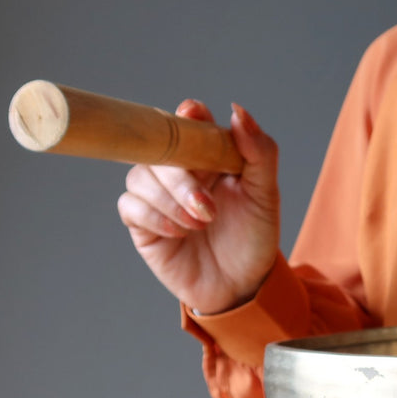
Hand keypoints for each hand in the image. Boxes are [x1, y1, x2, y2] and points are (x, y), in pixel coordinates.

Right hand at [117, 99, 279, 314]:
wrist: (242, 286)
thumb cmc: (254, 238)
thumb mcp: (266, 196)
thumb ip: (259, 153)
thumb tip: (238, 111)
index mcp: (208, 156)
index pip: (189, 122)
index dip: (186, 116)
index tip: (192, 115)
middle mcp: (178, 171)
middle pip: (159, 150)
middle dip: (181, 177)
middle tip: (208, 209)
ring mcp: (158, 197)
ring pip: (139, 176)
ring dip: (170, 200)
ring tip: (199, 224)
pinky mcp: (143, 224)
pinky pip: (131, 206)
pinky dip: (153, 216)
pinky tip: (180, 233)